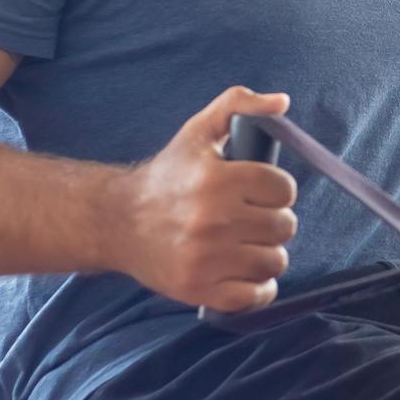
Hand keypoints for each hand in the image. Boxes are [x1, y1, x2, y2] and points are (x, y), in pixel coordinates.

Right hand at [107, 85, 298, 311]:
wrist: (115, 222)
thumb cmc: (167, 175)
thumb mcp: (198, 132)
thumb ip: (238, 105)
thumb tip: (281, 101)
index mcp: (217, 179)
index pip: (284, 189)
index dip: (277, 190)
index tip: (262, 192)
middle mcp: (212, 220)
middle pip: (284, 226)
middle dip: (274, 221)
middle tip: (254, 219)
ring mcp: (205, 259)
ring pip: (274, 261)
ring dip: (267, 254)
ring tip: (248, 244)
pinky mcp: (197, 290)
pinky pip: (253, 297)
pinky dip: (258, 290)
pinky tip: (245, 273)